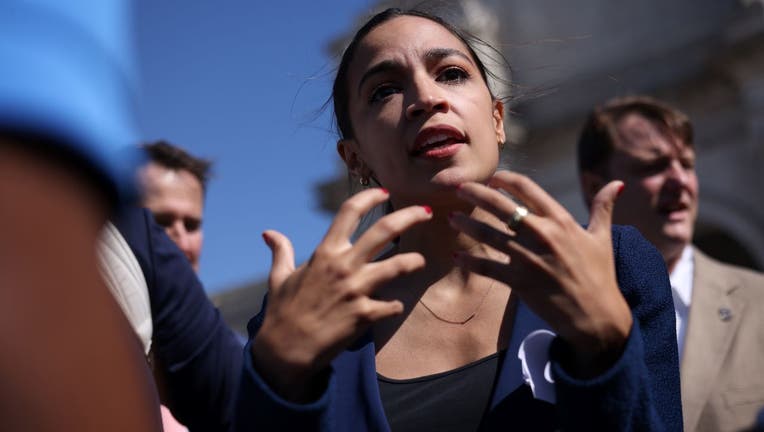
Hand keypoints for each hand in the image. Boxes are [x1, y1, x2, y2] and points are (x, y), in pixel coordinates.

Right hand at [251, 188, 430, 400]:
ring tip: (420, 261)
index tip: (384, 192)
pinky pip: (392, 306)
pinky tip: (393, 307)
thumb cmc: (282, 312)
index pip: (349, 212)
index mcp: (325, 253)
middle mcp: (343, 266)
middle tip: (427, 212)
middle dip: (410, 216)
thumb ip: (281, 252)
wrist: (286, 350)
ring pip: (399, 266)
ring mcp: (356, 290)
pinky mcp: (365, 315)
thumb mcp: (278, 277)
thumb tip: (269, 233)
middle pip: (385, 230)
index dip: (369, 197)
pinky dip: (395, 306)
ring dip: (414, 261)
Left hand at [449, 171, 631, 376]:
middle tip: (459, 188)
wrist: (596, 317)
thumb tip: (617, 183)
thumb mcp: (603, 238)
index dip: (505, 179)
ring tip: (451, 218)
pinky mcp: (520, 282)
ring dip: (467, 224)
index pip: (527, 188)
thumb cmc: (600, 275)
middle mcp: (544, 235)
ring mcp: (530, 258)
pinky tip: (455, 255)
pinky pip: (488, 268)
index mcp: (562, 220)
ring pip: (490, 235)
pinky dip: (469, 262)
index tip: (492, 178)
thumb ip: (603, 208)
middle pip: (502, 206)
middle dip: (477, 194)